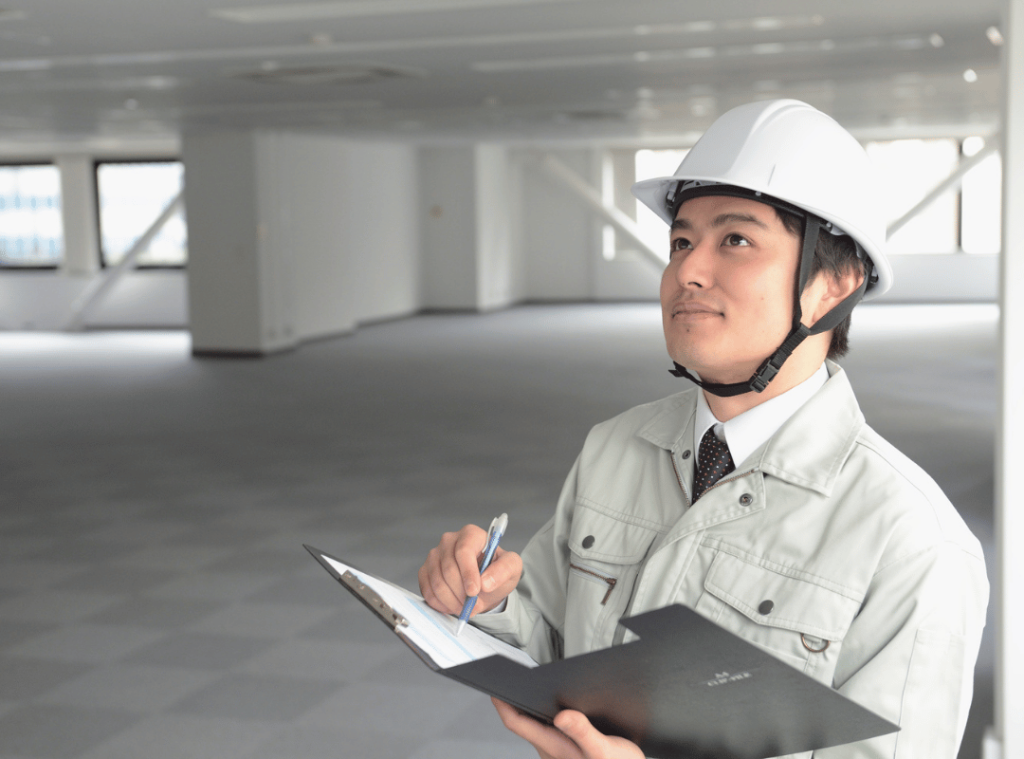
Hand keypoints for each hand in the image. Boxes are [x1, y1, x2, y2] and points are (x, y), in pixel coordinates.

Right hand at [418, 524, 521, 615]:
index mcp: (471, 534)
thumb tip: (485, 582)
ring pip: (437, 582)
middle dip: (462, 593)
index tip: (474, 592)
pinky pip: (427, 591)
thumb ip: (503, 570)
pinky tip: (453, 605)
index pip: (463, 551)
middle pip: (449, 569)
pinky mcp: (425, 571)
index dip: (468, 573)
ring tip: (466, 608)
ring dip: (452, 601)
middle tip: (474, 606)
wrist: (484, 582)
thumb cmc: (496, 571)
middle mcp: (449, 540)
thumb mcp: (512, 568)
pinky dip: (441, 604)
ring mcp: (434, 555)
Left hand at [492, 698, 644, 758]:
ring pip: (535, 726)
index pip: (518, 724)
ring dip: (528, 707)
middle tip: (507, 679)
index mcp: (555, 747)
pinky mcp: (567, 750)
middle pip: (523, 723)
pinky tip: (551, 703)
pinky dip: (544, 713)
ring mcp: (558, 751)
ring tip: (525, 686)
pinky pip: (547, 729)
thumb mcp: (603, 750)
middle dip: (513, 701)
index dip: (503, 705)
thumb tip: (562, 715)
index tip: (494, 687)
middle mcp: (551, 750)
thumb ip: (583, 733)